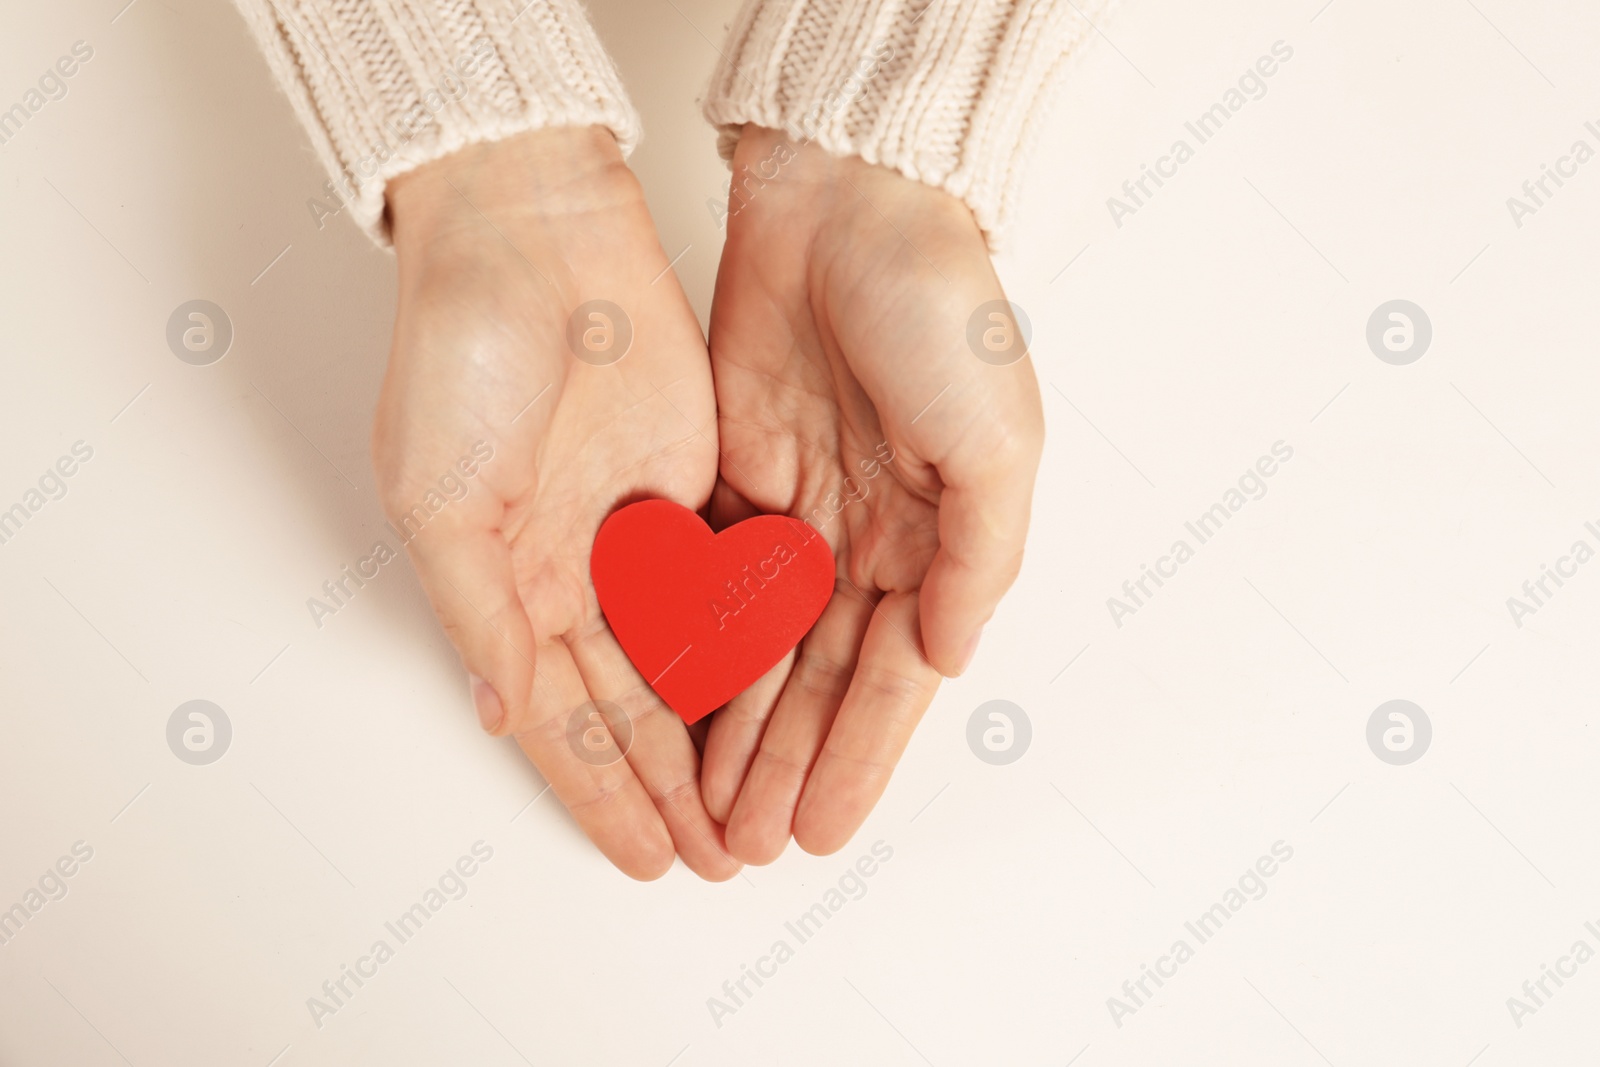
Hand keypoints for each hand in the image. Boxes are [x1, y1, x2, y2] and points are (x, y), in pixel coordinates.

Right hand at [377, 127, 737, 879]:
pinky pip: (726, 581)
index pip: (561, 717)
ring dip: (714, 734)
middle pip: (629, 706)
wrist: (533, 234)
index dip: (602, 792)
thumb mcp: (442, 500)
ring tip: (750, 803)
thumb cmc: (462, 355)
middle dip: (669, 786)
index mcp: (502, 580)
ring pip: (685, 658)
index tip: (645, 856)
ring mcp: (635, 528)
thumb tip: (505, 717)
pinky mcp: (694, 482)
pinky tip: (778, 701)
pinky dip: (748, 643)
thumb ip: (481, 615)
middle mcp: (571, 568)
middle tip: (713, 857)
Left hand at [701, 126, 1044, 861]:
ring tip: (703, 805)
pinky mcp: (731, 477)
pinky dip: (690, 644)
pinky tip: (668, 705)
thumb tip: (951, 659)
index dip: (856, 758)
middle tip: (742, 845)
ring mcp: (796, 512)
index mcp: (939, 541)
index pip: (891, 678)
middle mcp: (868, 540)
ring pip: (758, 646)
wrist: (848, 205)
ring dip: (734, 727)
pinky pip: (708, 580)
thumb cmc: (941, 313)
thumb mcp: (998, 441)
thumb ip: (980, 561)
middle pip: (817, 678)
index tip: (820, 832)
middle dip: (783, 763)